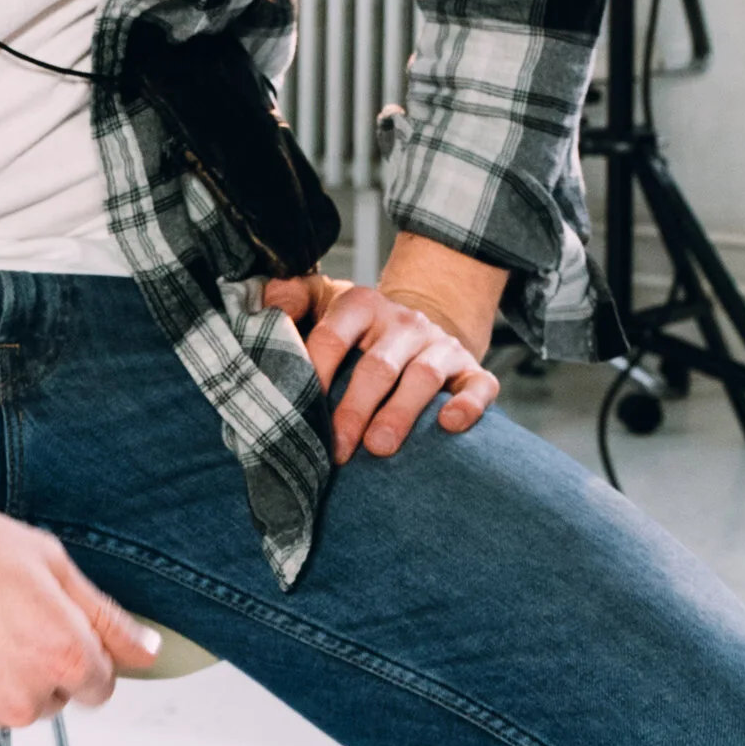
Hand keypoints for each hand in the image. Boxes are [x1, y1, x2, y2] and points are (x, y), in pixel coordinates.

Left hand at [261, 271, 499, 464]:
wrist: (418, 326)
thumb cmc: (358, 328)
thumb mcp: (324, 302)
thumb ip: (292, 298)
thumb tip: (266, 301)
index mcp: (361, 305)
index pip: (332, 336)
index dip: (314, 373)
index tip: (295, 408)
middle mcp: (403, 322)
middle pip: (377, 365)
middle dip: (355, 408)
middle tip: (337, 447)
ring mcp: (439, 345)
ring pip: (423, 376)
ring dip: (400, 413)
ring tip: (380, 447)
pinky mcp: (471, 369)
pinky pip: (478, 385)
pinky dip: (467, 405)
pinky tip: (449, 426)